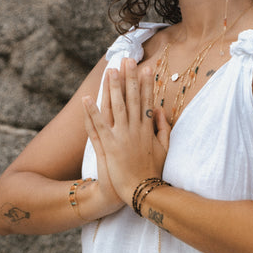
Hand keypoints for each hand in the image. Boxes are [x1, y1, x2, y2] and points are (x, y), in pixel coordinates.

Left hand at [83, 58, 170, 204]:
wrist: (142, 192)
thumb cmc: (153, 172)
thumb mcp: (164, 148)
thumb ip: (163, 128)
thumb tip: (160, 109)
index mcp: (147, 129)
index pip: (146, 100)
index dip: (146, 83)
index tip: (145, 68)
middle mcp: (135, 129)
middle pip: (132, 98)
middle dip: (129, 78)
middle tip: (127, 60)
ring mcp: (122, 136)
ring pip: (117, 106)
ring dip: (113, 87)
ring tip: (110, 70)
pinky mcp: (110, 145)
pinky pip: (99, 125)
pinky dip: (92, 112)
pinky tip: (87, 98)